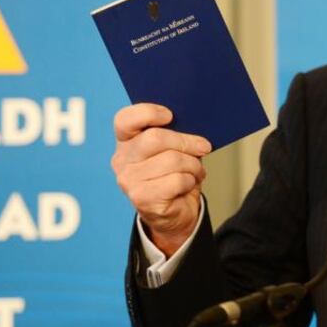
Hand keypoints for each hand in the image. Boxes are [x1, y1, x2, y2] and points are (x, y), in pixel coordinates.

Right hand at [111, 103, 211, 255]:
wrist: (174, 213)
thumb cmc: (174, 174)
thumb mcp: (173, 149)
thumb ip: (175, 134)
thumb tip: (194, 130)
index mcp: (126, 141)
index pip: (125, 119)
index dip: (148, 113)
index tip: (170, 115)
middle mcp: (122, 160)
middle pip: (155, 138)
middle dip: (186, 142)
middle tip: (204, 147)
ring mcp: (129, 180)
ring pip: (172, 160)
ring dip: (193, 165)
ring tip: (195, 171)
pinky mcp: (141, 198)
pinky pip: (177, 180)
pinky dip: (190, 181)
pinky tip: (187, 185)